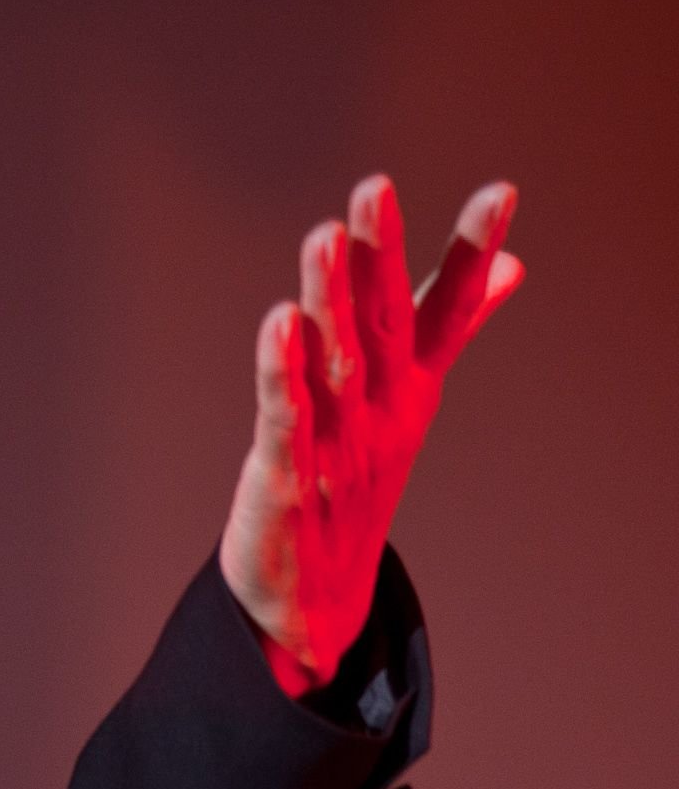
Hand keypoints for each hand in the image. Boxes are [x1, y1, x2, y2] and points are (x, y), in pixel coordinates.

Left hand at [221, 175, 523, 695]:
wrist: (313, 600)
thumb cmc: (354, 483)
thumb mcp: (409, 400)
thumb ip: (454, 328)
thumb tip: (509, 267)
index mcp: (407, 389)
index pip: (445, 313)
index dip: (472, 256)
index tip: (503, 193)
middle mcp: (378, 412)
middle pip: (380, 324)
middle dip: (378, 257)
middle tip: (373, 189)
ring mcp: (334, 447)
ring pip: (332, 365)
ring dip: (328, 302)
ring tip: (324, 237)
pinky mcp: (285, 480)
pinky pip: (284, 420)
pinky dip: (282, 374)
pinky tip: (280, 325)